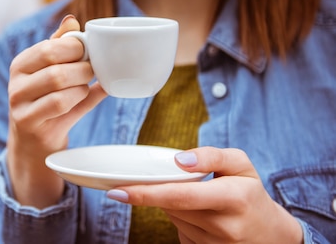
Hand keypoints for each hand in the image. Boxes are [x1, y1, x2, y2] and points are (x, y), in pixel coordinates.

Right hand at [6, 15, 107, 207]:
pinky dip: (81, 99)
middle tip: (93, 69)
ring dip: (82, 86)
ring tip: (86, 85)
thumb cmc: (46, 101)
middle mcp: (15, 85)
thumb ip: (60, 46)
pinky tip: (85, 96)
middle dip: (82, 68)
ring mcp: (21, 107)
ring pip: (61, 89)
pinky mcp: (32, 126)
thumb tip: (72, 20)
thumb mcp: (50, 71)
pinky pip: (62, 107)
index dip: (75, 48)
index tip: (88, 52)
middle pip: (56, 69)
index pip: (49, 47)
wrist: (34, 144)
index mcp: (20, 65)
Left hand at [107, 147, 302, 243]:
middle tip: (138, 186)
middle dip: (155, 194)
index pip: (180, 196)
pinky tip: (198, 215)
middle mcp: (224, 226)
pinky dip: (180, 220)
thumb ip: (211, 155)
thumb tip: (179, 160)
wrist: (270, 234)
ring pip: (173, 219)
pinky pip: (180, 233)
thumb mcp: (240, 164)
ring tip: (194, 198)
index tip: (118, 191)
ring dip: (171, 205)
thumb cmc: (250, 192)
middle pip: (171, 207)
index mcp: (233, 198)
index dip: (145, 194)